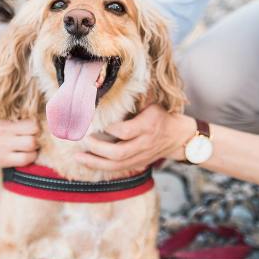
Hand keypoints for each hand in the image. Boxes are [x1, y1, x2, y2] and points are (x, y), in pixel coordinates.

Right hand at [0, 117, 39, 167]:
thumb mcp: (5, 116)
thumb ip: (21, 114)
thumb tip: (45, 111)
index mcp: (6, 121)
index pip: (32, 123)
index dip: (39, 124)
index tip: (38, 125)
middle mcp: (4, 134)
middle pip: (33, 134)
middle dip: (38, 136)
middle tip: (36, 135)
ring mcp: (3, 148)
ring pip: (31, 147)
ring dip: (36, 146)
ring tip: (32, 144)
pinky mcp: (4, 160)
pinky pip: (25, 160)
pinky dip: (31, 156)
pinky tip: (28, 153)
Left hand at [74, 104, 196, 170]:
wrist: (179, 137)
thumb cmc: (161, 115)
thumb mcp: (152, 103)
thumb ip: (135, 100)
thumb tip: (109, 89)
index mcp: (148, 125)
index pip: (126, 131)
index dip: (111, 130)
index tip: (98, 124)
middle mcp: (145, 143)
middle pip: (119, 152)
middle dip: (98, 149)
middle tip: (84, 141)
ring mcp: (142, 156)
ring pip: (117, 165)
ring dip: (96, 162)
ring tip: (79, 157)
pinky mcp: (139, 164)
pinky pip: (119, 169)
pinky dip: (103, 168)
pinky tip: (89, 163)